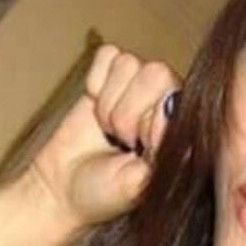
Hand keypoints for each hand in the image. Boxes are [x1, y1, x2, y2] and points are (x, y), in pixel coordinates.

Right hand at [26, 44, 181, 229]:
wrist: (62, 189)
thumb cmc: (106, 191)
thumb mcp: (139, 183)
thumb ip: (161, 150)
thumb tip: (168, 106)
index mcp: (183, 128)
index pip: (176, 100)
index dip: (150, 126)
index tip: (139, 152)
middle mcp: (167, 100)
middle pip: (156, 73)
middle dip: (128, 113)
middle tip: (122, 140)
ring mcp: (139, 85)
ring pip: (129, 63)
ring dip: (109, 103)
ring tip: (108, 130)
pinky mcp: (110, 74)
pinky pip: (108, 54)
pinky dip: (95, 83)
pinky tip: (95, 108)